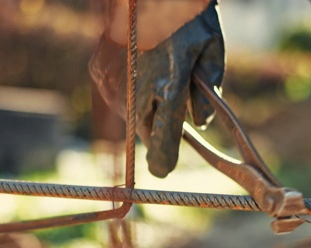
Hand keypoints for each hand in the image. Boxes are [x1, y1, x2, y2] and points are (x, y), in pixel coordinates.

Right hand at [89, 0, 224, 177]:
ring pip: (128, 116)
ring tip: (156, 87)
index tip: (164, 169)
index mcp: (170, 86)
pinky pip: (115, 96)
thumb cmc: (187, 15)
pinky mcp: (99, 69)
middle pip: (143, 132)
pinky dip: (128, 94)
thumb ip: (207, 94)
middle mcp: (137, 88)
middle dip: (156, 136)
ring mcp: (113, 79)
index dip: (164, 160)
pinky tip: (140, 73)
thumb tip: (198, 124)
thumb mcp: (212, 49)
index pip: (163, 141)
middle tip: (167, 128)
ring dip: (142, 113)